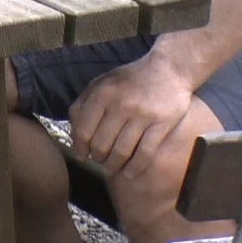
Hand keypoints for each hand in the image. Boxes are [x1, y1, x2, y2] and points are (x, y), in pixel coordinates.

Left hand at [67, 53, 196, 178]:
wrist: (169, 69)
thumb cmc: (130, 79)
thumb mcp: (103, 82)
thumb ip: (84, 103)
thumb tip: (73, 131)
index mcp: (102, 93)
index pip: (83, 130)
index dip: (80, 148)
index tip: (82, 156)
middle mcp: (120, 104)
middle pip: (101, 145)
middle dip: (97, 158)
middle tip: (99, 162)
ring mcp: (142, 115)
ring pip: (121, 152)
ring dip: (114, 166)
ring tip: (111, 169)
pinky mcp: (161, 124)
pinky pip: (145, 153)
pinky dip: (135, 167)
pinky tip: (130, 173)